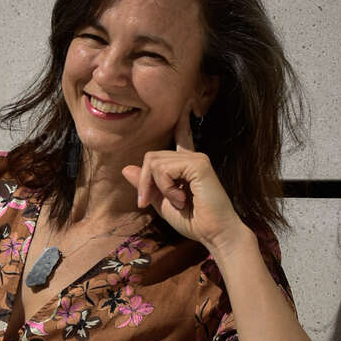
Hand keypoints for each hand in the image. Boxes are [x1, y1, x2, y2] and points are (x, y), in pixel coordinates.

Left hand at [121, 102, 246, 251]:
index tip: (186, 107)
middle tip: (147, 202)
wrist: (214, 233)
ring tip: (176, 201)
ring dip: (157, 187)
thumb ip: (147, 185)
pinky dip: (166, 187)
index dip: (181, 123)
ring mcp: (196, 158)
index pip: (182, 137)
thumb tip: (126, 168)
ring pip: (154, 162)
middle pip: (151, 157)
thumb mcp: (162, 202)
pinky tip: (181, 198)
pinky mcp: (198, 163)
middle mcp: (192, 157)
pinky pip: (164, 168)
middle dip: (144, 182)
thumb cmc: (193, 220)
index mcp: (186, 165)